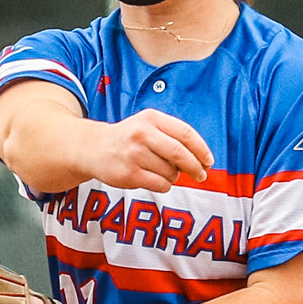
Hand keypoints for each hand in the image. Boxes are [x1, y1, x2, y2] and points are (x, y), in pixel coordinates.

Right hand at [87, 109, 213, 192]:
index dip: (201, 149)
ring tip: (162, 171)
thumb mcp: (148, 125)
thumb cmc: (129, 138)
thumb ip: (173, 136)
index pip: (186, 133)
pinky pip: (160, 185)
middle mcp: (142, 133)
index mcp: (151, 118)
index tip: (208, 161)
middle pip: (181, 154)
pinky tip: (153, 178)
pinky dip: (163, 185)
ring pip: (171, 172)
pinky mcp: (129, 174)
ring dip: (173, 176)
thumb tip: (201, 159)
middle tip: (201, 175)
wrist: (94, 148)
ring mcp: (134, 154)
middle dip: (195, 167)